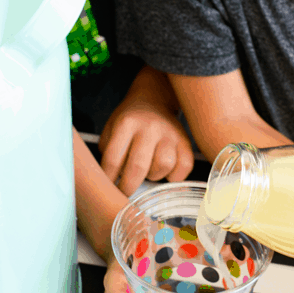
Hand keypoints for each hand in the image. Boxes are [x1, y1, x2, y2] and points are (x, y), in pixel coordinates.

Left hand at [99, 70, 193, 194]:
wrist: (153, 100)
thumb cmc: (130, 120)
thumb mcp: (111, 129)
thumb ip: (108, 152)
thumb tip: (112, 182)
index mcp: (127, 123)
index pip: (113, 159)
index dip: (109, 179)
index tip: (108, 188)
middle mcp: (150, 127)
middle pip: (138, 167)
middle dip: (128, 187)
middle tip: (125, 192)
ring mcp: (170, 134)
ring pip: (163, 166)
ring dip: (153, 176)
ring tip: (148, 171)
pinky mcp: (185, 141)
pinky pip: (184, 167)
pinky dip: (174, 176)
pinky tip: (165, 172)